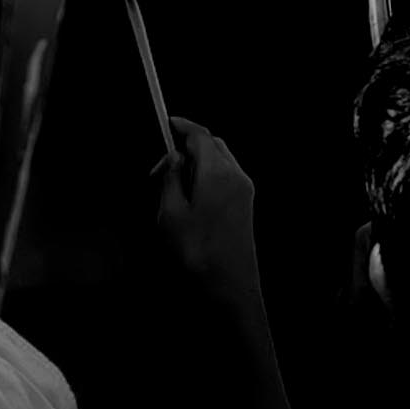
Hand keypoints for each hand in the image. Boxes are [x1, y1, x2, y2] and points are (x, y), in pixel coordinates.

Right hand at [151, 118, 263, 293]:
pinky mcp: (246, 205)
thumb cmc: (199, 253)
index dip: (182, 126)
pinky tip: (191, 197)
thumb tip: (173, 158)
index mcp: (218, 173)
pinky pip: (227, 177)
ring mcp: (245, 191)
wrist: (230, 286)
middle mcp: (236, 176)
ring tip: (173, 185)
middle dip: (188, 146)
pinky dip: (209, 176)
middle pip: (213, 145)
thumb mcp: (171, 214)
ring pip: (221, 160)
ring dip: (198, 163)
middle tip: (163, 166)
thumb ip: (171, 178)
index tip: (167, 122)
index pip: (200, 135)